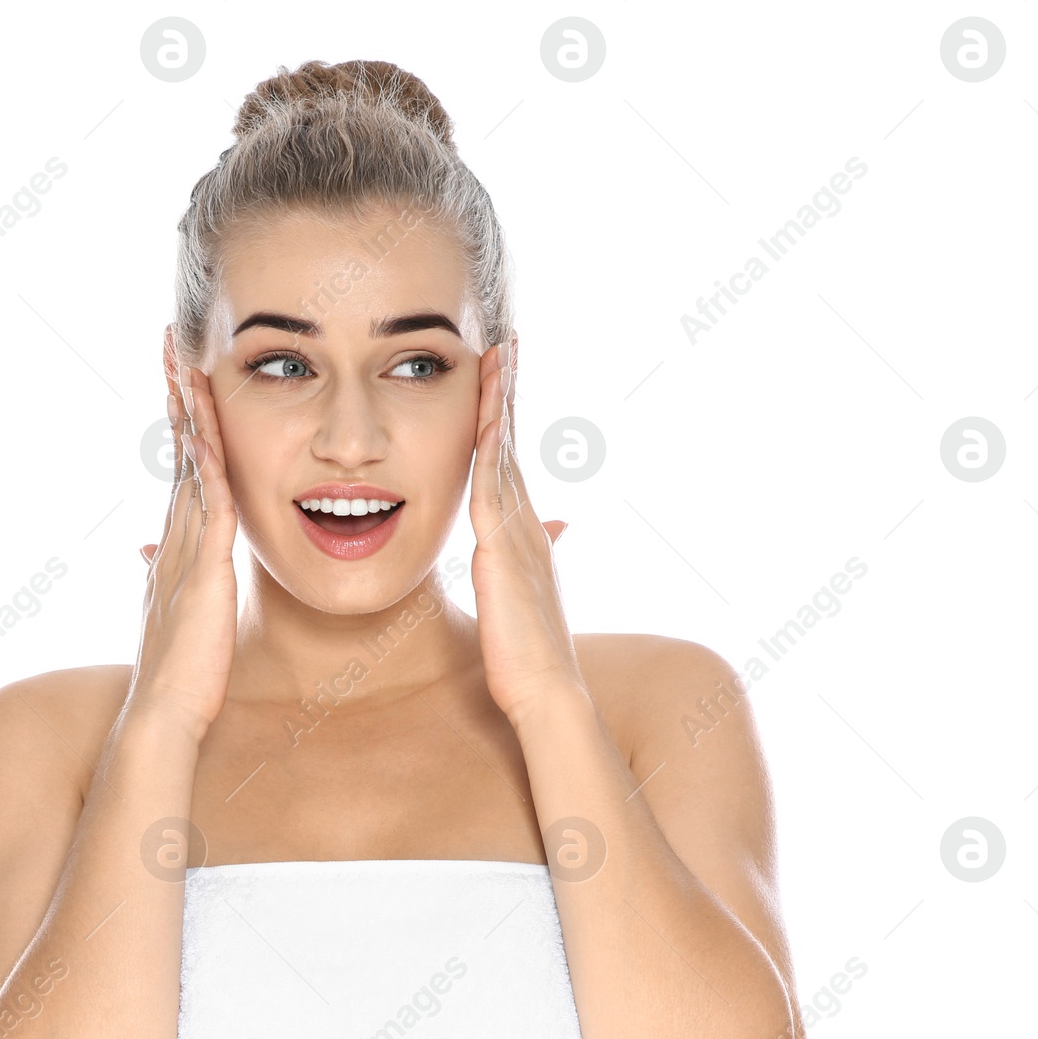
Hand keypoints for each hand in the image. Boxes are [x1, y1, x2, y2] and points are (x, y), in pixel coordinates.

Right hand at [128, 363, 237, 739]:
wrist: (163, 718)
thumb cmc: (178, 676)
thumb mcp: (171, 613)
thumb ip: (163, 575)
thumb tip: (144, 550)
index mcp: (176, 548)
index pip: (181, 470)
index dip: (179, 422)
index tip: (178, 377)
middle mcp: (174, 539)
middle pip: (178, 452)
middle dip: (175, 396)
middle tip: (172, 343)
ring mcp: (185, 552)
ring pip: (190, 467)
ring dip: (187, 414)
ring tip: (184, 360)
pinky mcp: (202, 571)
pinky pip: (208, 506)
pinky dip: (207, 466)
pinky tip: (205, 430)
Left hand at [467, 339, 583, 727]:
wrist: (547, 692)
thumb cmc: (528, 657)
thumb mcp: (524, 600)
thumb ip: (530, 561)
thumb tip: (552, 532)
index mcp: (524, 536)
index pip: (511, 465)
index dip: (505, 421)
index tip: (501, 380)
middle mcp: (526, 525)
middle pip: (512, 446)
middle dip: (507, 395)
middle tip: (505, 346)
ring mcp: (518, 534)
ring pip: (505, 455)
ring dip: (501, 405)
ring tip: (499, 357)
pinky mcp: (502, 550)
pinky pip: (494, 485)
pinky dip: (491, 447)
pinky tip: (486, 415)